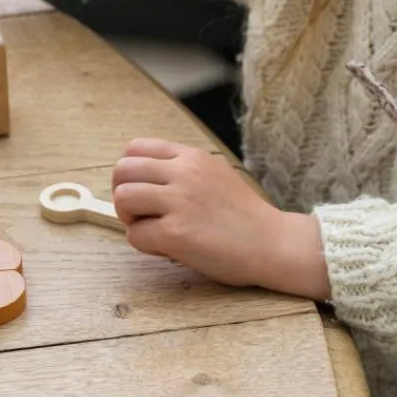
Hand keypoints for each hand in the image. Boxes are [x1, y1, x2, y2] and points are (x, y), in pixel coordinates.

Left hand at [111, 139, 330, 298]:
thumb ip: (180, 169)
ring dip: (130, 219)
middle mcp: (183, 173)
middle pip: (122, 170)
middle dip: (123, 194)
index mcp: (191, 157)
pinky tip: (167, 248)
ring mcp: (179, 202)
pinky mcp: (176, 233)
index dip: (128, 172)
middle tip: (141, 214)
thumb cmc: (242, 215)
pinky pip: (135, 235)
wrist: (274, 244)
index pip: (134, 148)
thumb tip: (139, 176)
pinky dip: (145, 245)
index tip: (142, 190)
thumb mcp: (213, 174)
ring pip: (122, 198)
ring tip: (153, 231)